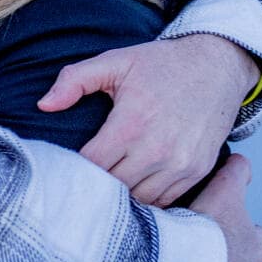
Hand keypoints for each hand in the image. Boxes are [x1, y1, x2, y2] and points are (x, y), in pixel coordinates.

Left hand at [40, 33, 261, 206]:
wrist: (218, 66)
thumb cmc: (163, 64)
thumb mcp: (116, 61)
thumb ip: (74, 80)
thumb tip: (44, 105)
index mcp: (131, 123)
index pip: (90, 166)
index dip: (75, 168)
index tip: (68, 164)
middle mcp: (157, 149)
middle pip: (112, 187)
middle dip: (96, 183)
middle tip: (86, 176)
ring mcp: (180, 163)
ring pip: (138, 199)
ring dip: (123, 193)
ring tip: (112, 179)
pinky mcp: (198, 171)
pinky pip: (165, 199)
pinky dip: (149, 195)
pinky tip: (138, 181)